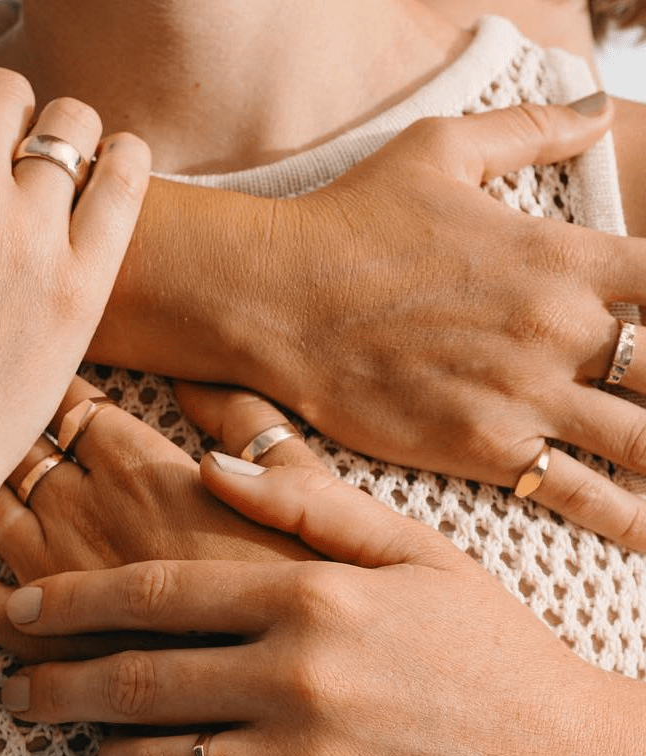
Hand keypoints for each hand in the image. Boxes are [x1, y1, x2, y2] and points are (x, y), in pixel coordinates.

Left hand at [0, 385, 641, 755]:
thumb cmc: (487, 645)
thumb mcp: (414, 552)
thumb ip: (307, 505)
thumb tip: (210, 459)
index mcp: (309, 596)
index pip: (156, 591)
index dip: (74, 600)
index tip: (20, 608)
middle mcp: (297, 676)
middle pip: (137, 680)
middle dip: (60, 687)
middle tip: (21, 693)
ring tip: (99, 749)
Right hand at [98, 99, 645, 547]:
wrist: (274, 298)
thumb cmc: (350, 221)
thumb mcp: (440, 150)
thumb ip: (533, 129)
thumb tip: (596, 109)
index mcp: (563, 255)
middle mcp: (559, 328)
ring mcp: (524, 394)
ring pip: (643, 442)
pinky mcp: (480, 447)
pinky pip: (575, 492)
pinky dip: (623, 518)